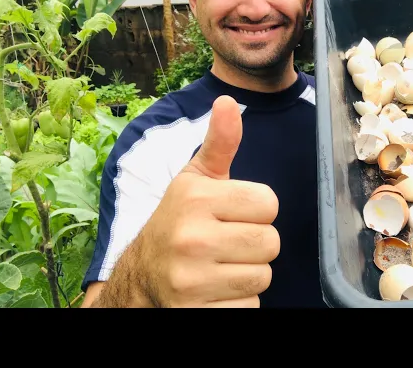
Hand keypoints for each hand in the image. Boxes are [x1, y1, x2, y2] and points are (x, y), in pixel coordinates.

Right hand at [132, 95, 280, 307]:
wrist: (141, 275)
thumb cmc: (178, 221)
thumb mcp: (195, 180)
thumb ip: (219, 142)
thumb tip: (228, 100)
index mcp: (194, 197)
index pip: (269, 203)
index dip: (256, 209)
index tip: (231, 214)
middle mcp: (190, 238)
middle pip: (271, 243)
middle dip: (255, 244)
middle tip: (226, 243)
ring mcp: (190, 280)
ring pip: (262, 277)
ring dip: (247, 274)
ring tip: (219, 266)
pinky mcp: (195, 312)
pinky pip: (250, 308)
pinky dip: (238, 302)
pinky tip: (215, 290)